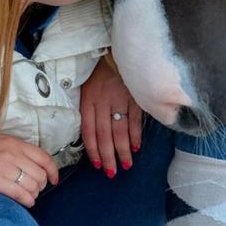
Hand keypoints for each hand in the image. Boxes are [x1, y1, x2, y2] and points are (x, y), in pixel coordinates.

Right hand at [0, 133, 59, 207]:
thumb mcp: (1, 141)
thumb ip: (17, 150)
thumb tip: (34, 164)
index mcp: (16, 144)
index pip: (43, 158)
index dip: (53, 170)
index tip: (54, 179)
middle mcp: (13, 155)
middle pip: (39, 174)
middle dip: (42, 185)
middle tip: (37, 188)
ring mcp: (5, 168)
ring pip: (32, 185)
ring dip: (34, 193)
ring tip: (30, 195)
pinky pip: (20, 194)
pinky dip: (27, 200)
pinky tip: (27, 202)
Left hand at [79, 56, 142, 176]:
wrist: (118, 52)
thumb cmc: (102, 74)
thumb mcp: (88, 89)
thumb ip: (90, 110)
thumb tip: (92, 136)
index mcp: (88, 101)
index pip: (88, 131)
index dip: (92, 149)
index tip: (96, 164)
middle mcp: (103, 102)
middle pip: (104, 134)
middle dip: (108, 156)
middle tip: (112, 173)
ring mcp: (120, 99)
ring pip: (120, 130)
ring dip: (122, 150)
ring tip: (126, 164)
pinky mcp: (135, 96)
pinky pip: (135, 119)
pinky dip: (135, 134)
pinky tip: (136, 147)